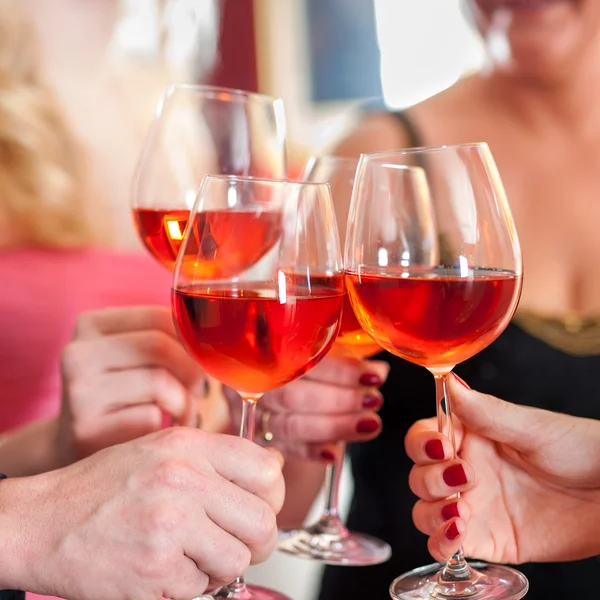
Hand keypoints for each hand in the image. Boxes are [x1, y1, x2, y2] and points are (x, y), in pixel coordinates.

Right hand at [6, 428, 283, 599]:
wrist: (43, 520)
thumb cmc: (104, 486)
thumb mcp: (161, 451)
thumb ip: (215, 458)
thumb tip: (272, 471)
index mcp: (188, 446)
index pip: (267, 469)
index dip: (272, 494)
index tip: (259, 506)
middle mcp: (182, 479)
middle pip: (262, 521)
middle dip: (256, 541)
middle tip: (234, 544)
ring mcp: (169, 525)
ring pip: (237, 560)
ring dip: (220, 566)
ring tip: (191, 556)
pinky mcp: (154, 570)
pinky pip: (200, 588)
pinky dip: (186, 586)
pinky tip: (161, 569)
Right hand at [57, 306, 216, 463]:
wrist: (76, 446)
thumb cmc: (122, 394)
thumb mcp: (133, 357)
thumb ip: (166, 339)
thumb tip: (216, 338)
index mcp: (91, 324)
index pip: (159, 316)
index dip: (191, 339)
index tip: (201, 359)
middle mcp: (77, 353)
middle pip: (160, 346)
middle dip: (192, 369)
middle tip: (199, 389)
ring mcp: (78, 391)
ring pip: (159, 382)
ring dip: (184, 401)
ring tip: (184, 411)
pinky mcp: (86, 429)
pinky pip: (150, 417)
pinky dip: (168, 425)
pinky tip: (164, 431)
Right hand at [224, 355, 388, 460]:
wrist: (271, 380)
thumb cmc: (300, 360)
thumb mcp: (318, 348)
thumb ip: (344, 356)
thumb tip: (378, 371)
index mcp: (263, 348)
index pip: (302, 360)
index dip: (340, 370)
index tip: (374, 377)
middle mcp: (251, 380)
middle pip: (293, 395)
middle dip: (339, 401)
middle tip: (374, 401)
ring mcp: (251, 413)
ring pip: (289, 425)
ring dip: (334, 427)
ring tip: (369, 424)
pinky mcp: (258, 438)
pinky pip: (283, 449)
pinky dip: (311, 452)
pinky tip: (335, 453)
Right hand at [405, 375, 599, 564]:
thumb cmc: (581, 450)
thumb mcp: (533, 428)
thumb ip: (486, 412)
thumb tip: (449, 382)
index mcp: (471, 437)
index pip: (424, 438)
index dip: (423, 444)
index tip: (442, 448)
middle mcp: (466, 471)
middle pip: (420, 476)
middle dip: (431, 480)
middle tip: (464, 478)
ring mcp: (475, 507)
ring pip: (425, 511)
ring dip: (431, 513)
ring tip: (460, 511)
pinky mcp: (488, 540)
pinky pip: (448, 546)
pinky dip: (441, 543)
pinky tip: (458, 534)